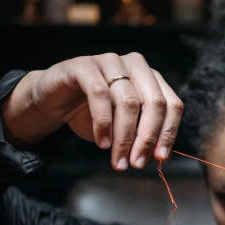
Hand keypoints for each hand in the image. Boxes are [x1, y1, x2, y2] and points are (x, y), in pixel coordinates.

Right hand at [3, 52, 183, 170]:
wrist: (52, 100)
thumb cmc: (92, 114)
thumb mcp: (122, 127)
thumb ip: (142, 136)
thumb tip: (159, 156)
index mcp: (151, 78)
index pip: (172, 105)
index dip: (168, 133)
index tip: (160, 159)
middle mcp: (135, 65)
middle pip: (155, 103)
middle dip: (148, 138)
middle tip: (137, 163)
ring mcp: (110, 61)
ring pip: (129, 102)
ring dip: (125, 137)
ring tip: (118, 161)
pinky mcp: (83, 65)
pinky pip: (99, 94)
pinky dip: (103, 123)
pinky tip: (102, 142)